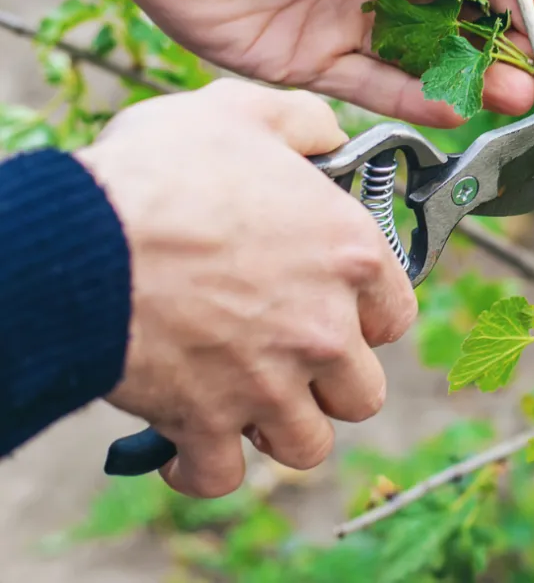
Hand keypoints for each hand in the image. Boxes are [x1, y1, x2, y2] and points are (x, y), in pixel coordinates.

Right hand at [77, 79, 416, 496]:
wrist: (81, 238)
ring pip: (307, 444)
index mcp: (350, 255)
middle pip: (362, 393)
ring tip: (246, 402)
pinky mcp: (209, 422)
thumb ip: (303, 124)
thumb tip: (330, 136)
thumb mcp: (243, 114)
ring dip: (278, 428)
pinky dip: (202, 468)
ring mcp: (271, 382)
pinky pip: (223, 476)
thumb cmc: (162, 173)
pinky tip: (185, 444)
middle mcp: (325, 327)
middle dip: (329, 384)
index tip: (338, 313)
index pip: (397, 316)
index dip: (367, 318)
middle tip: (290, 361)